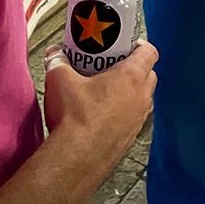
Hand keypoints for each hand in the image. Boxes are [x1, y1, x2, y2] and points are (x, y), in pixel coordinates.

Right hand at [42, 41, 157, 171]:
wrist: (76, 159)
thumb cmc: (75, 119)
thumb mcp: (60, 80)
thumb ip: (58, 62)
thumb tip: (55, 55)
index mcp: (130, 77)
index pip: (149, 52)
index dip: (139, 45)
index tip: (126, 44)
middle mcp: (141, 98)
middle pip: (149, 75)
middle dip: (134, 68)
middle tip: (112, 66)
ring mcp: (138, 120)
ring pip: (143, 98)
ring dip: (130, 93)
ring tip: (106, 92)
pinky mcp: (131, 138)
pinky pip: (134, 119)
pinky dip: (124, 114)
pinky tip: (103, 116)